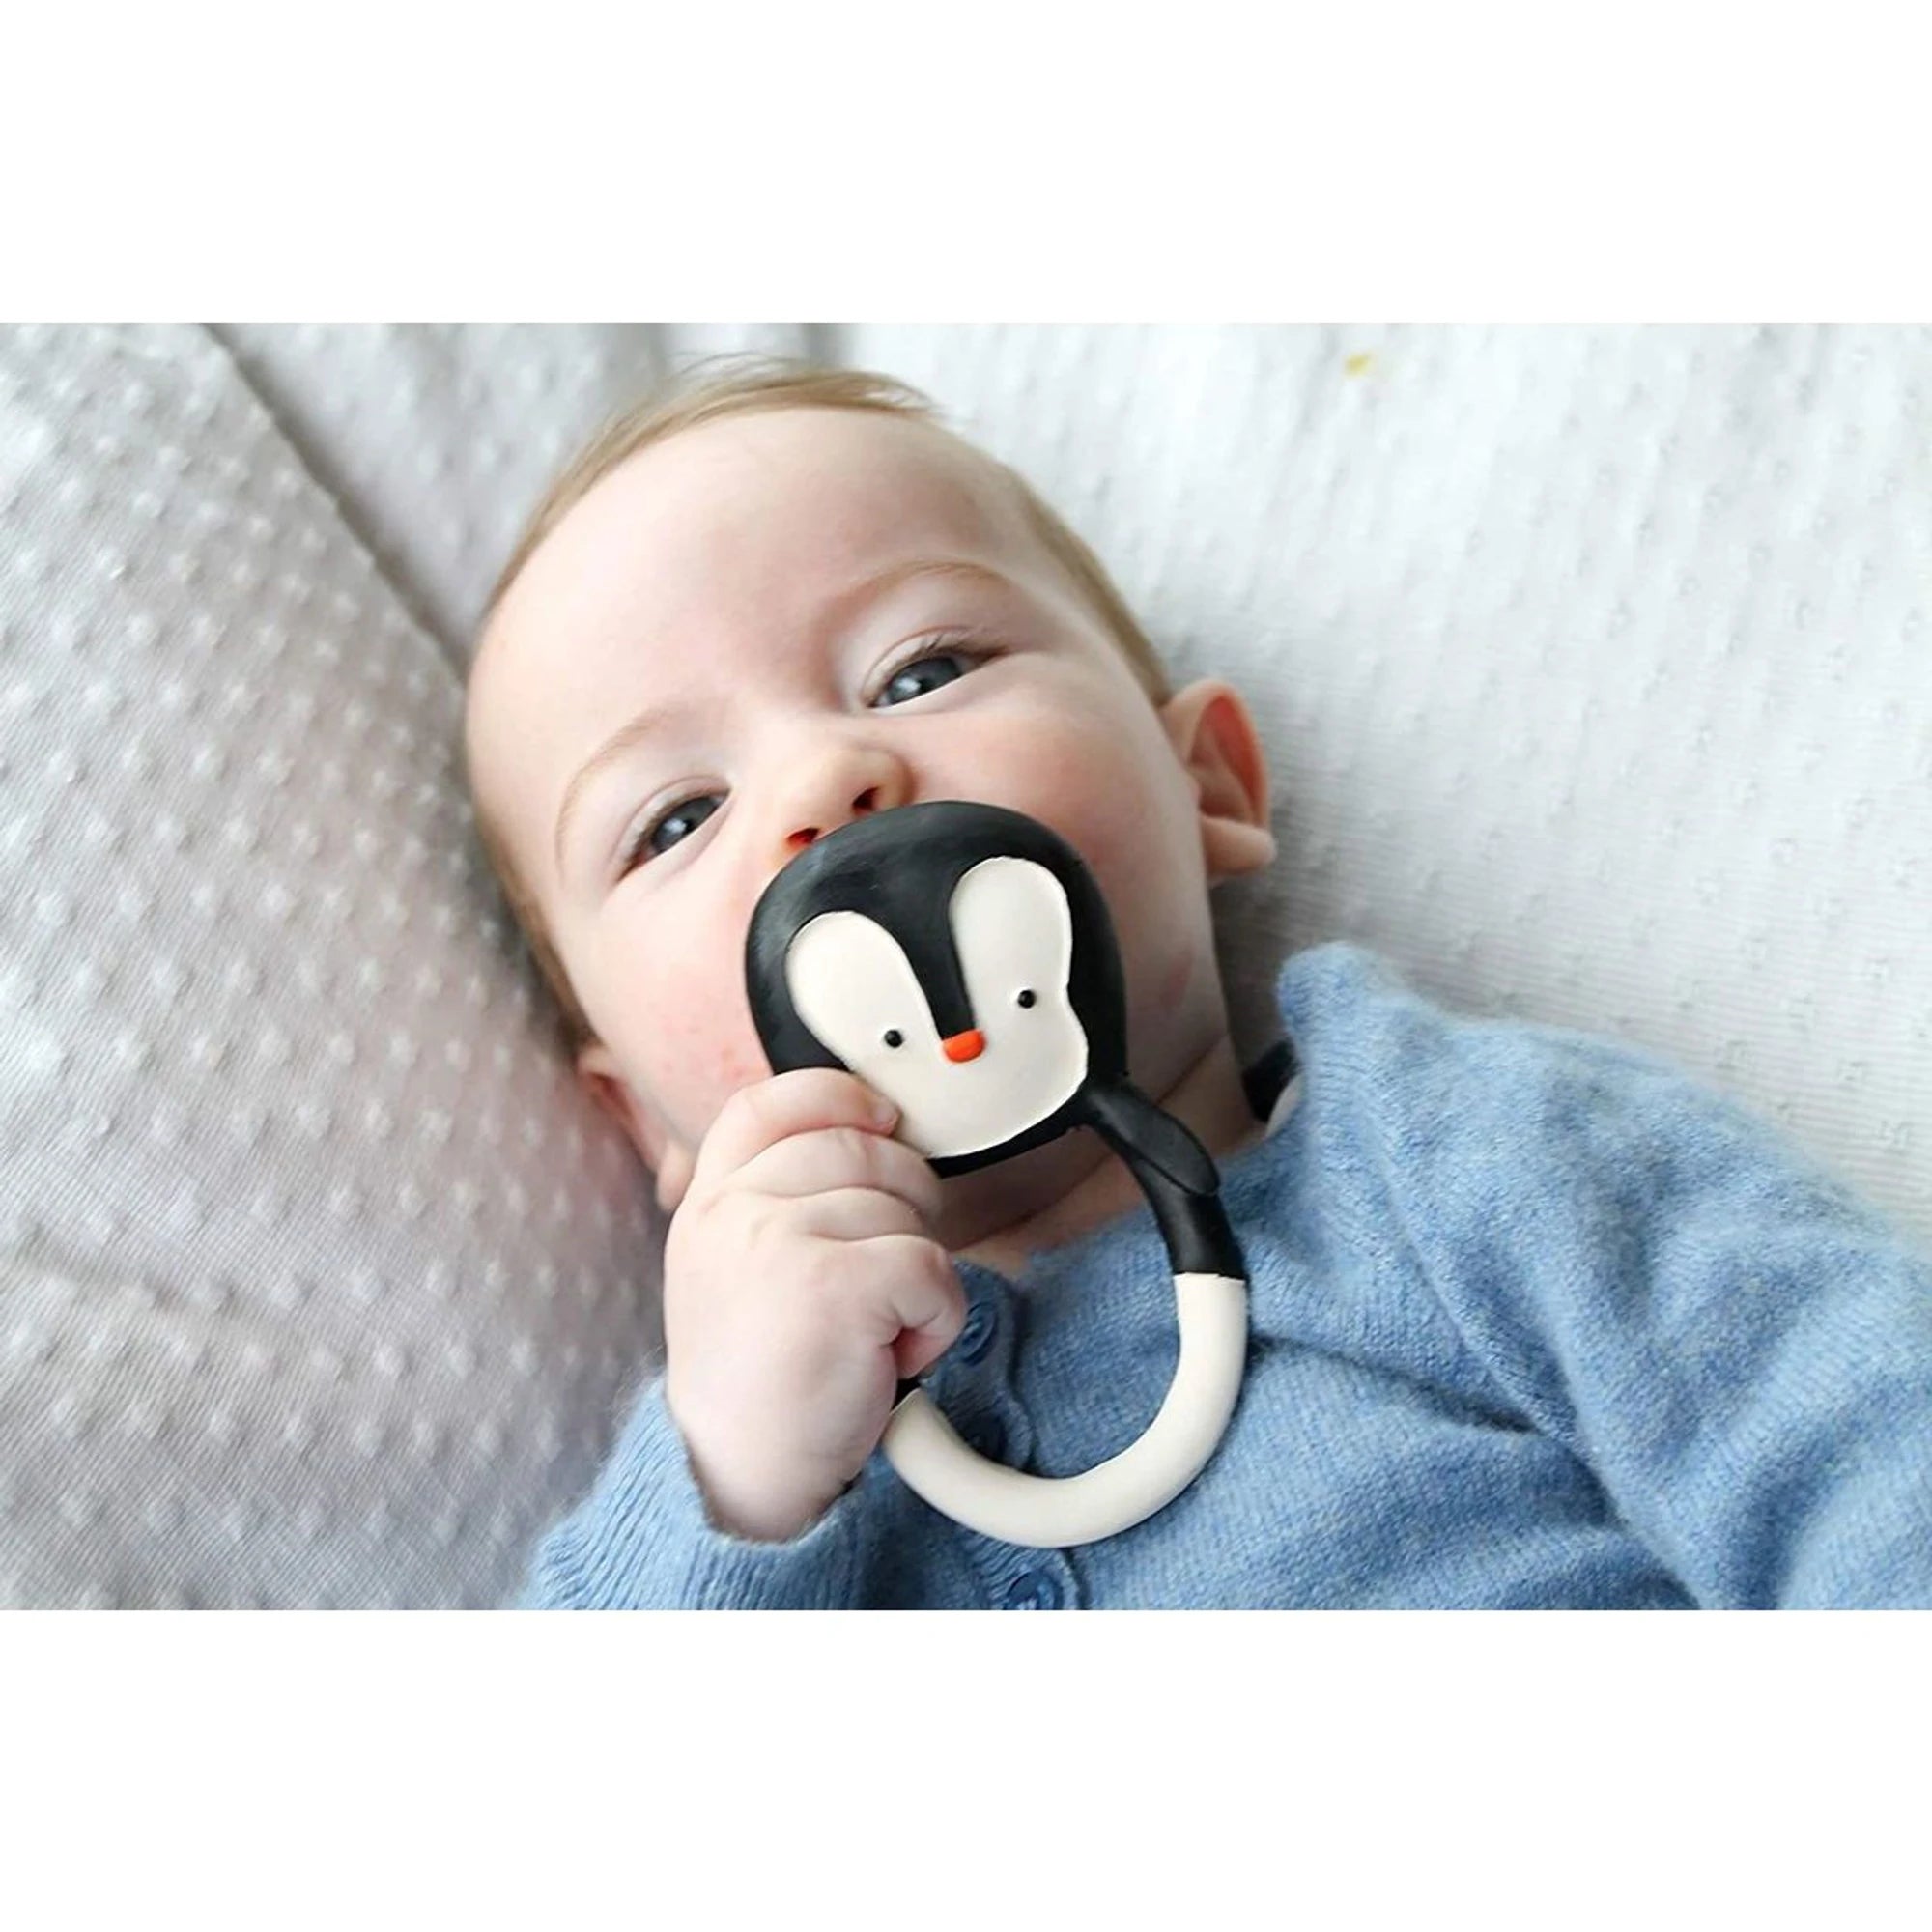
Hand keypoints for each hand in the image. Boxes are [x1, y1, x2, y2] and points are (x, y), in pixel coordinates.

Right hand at [661, 1068, 964, 1541]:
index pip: (768, 1103)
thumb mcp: (734, 1271)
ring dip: (918, 1277)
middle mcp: (736, 1212)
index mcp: (711, 1203)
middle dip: (905, 1205)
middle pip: (865, 1149)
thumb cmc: (758, 1386)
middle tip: (886, 1279)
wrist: (737, 1483)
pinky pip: (932, 1268)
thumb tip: (865, 1139)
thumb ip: (773, 1205)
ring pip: (908, 1211)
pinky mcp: (833, 1285)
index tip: (880, 1117)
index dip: (836, 1095)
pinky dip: (938, 1319)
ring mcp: (779, 1241)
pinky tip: (894, 1357)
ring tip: (873, 1334)